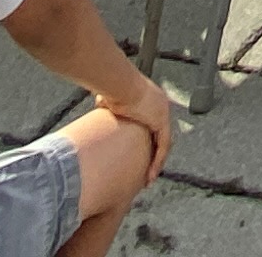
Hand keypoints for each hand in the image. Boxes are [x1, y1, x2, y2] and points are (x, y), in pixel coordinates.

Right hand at [101, 63, 175, 178]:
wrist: (119, 84)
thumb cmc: (111, 89)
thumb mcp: (108, 100)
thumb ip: (106, 106)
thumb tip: (98, 106)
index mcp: (149, 98)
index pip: (151, 123)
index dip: (146, 140)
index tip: (140, 152)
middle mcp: (160, 104)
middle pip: (159, 134)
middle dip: (154, 153)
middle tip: (148, 170)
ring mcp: (163, 111)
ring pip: (163, 142)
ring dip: (157, 161)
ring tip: (149, 178)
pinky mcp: (162, 120)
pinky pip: (163, 145)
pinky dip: (158, 161)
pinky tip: (151, 174)